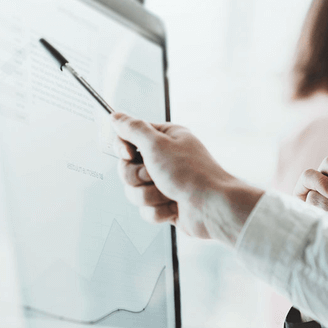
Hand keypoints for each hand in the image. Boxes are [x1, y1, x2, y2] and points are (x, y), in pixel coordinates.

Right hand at [112, 113, 262, 243]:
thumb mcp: (157, 144)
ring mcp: (166, 184)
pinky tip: (174, 208)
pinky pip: (146, 211)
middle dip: (137, 177)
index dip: (123, 149)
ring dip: (148, 196)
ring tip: (168, 194)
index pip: (128, 138)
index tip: (129, 154)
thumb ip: (133, 129)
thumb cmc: (190, 173)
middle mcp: (165, 159)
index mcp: (165, 139)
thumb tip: (115, 116)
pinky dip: (158, 212)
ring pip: (134, 192)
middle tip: (154, 176)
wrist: (212, 207)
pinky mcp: (167, 206)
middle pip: (126, 169)